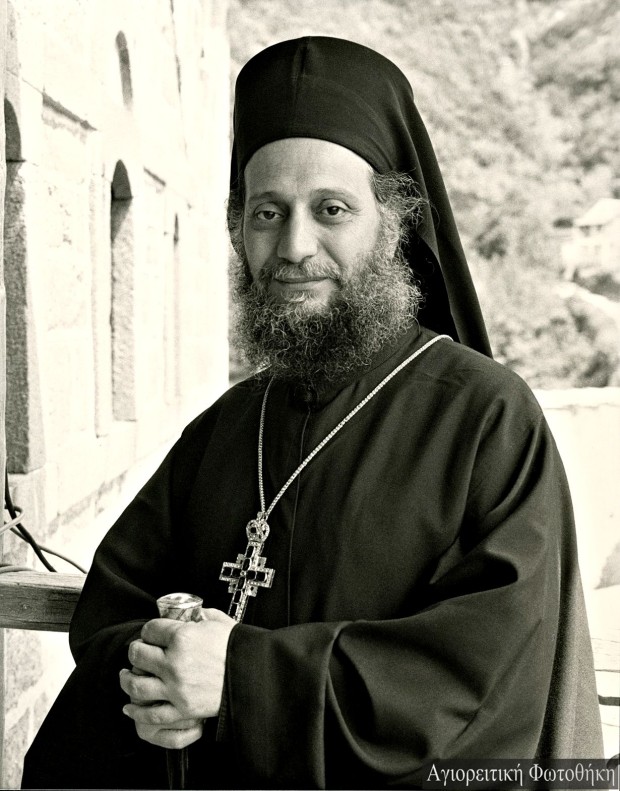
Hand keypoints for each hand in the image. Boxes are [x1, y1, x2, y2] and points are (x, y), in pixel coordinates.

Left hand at [119, 608, 235, 747]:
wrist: (254, 676)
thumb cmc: (238, 648)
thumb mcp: (219, 622)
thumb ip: (201, 616)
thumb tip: (193, 615)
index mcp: (183, 637)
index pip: (150, 629)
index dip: (149, 629)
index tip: (151, 633)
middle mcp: (174, 662)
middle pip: (138, 654)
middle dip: (136, 650)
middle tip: (138, 651)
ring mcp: (176, 688)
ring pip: (137, 684)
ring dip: (127, 679)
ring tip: (126, 675)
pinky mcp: (181, 709)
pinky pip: (151, 713)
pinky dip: (137, 710)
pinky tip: (131, 706)